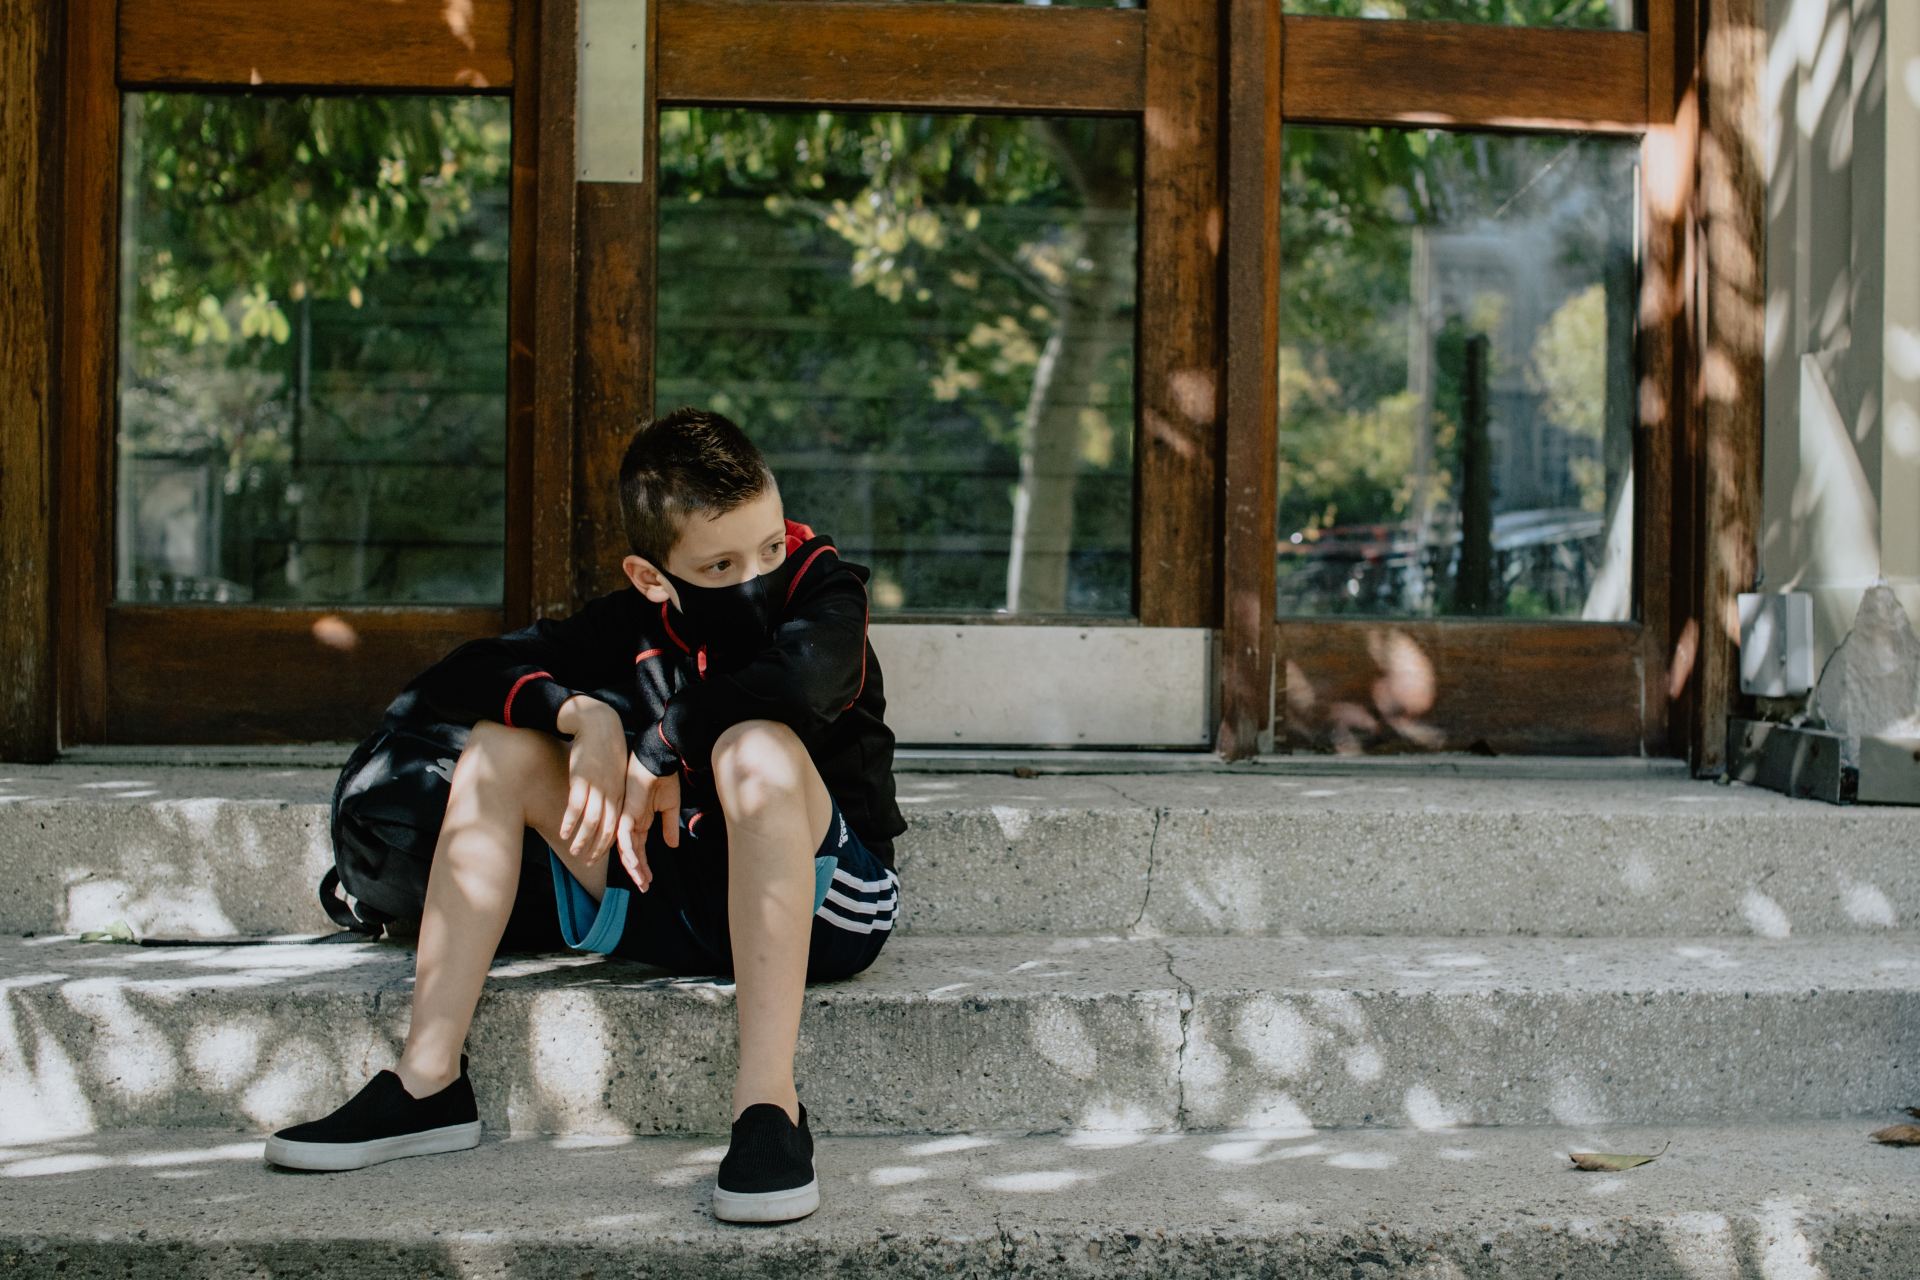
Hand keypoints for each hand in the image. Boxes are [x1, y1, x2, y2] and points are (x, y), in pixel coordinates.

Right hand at [555, 696, 625, 863]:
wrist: (599, 725)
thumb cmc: (605, 750)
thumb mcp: (614, 773)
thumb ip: (611, 791)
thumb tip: (604, 809)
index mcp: (620, 793)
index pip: (617, 825)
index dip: (609, 843)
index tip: (601, 856)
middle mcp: (611, 793)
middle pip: (606, 828)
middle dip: (597, 848)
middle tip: (588, 863)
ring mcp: (596, 787)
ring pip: (591, 821)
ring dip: (582, 840)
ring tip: (574, 852)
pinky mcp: (581, 779)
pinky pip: (576, 807)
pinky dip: (570, 822)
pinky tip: (564, 833)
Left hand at [616, 756, 678, 892]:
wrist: (659, 762)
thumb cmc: (664, 779)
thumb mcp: (670, 808)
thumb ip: (668, 827)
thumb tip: (673, 846)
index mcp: (640, 822)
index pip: (639, 849)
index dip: (644, 866)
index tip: (649, 881)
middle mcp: (631, 823)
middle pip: (631, 854)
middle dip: (638, 872)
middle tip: (644, 888)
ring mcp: (627, 819)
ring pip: (626, 849)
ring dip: (633, 867)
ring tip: (642, 881)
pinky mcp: (626, 814)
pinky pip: (624, 837)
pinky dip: (629, 851)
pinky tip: (634, 864)